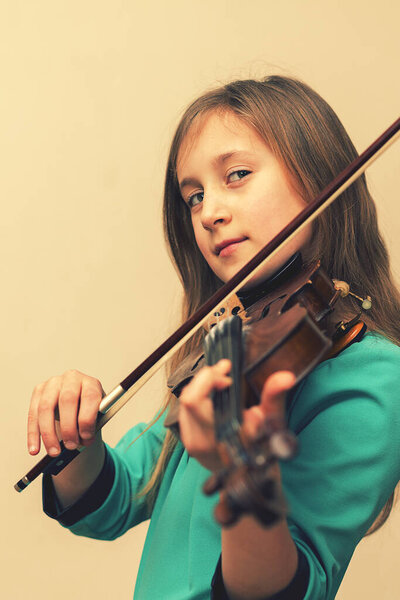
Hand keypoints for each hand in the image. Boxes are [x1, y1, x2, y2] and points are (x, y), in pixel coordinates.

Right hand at [27, 370, 104, 456]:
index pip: (90, 397)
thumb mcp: (97, 416)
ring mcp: (53, 383)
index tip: (86, 437)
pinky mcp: (39, 391)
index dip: (87, 418)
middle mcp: (72, 378)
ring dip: (49, 433)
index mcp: (91, 383)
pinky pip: (33, 414)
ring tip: (54, 451)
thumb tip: (82, 441)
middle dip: (69, 427)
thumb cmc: (88, 410)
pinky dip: (33, 434)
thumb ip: (92, 426)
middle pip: (67, 400)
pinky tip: (35, 448)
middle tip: (71, 446)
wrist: (78, 402)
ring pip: (46, 408)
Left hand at [178, 359, 294, 471]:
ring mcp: (191, 442)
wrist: (250, 483)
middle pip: (187, 398)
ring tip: (221, 382)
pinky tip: (213, 395)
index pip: (194, 400)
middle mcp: (200, 441)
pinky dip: (198, 397)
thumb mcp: (272, 425)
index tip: (226, 368)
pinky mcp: (189, 441)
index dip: (207, 378)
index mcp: (217, 436)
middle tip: (224, 372)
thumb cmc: (262, 453)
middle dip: (205, 378)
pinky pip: (186, 412)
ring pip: (184, 403)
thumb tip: (284, 377)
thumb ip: (274, 398)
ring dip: (201, 387)